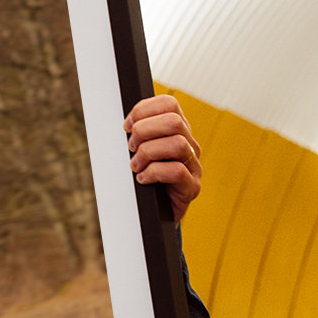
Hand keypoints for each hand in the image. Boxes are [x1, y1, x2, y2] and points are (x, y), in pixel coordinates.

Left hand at [124, 95, 201, 221]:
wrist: (154, 214)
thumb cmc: (144, 179)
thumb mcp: (138, 151)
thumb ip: (136, 134)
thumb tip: (124, 124)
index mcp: (177, 131)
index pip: (169, 104)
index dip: (143, 110)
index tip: (126, 126)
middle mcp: (190, 145)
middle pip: (174, 121)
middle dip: (144, 131)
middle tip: (131, 147)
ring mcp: (194, 167)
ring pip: (177, 144)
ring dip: (148, 153)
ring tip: (135, 166)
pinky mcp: (192, 187)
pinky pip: (177, 171)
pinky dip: (153, 173)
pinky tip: (142, 179)